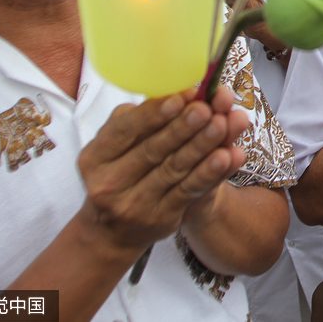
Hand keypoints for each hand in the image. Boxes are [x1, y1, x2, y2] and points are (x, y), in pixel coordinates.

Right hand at [76, 85, 248, 254]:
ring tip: (222, 126)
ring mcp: (134, 203)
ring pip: (174, 169)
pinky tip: (227, 156)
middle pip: (152, 149)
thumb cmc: (121, 171)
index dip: (153, 113)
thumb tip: (177, 91)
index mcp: (95, 156)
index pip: (124, 130)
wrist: (113, 231)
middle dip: (182, 127)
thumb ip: (141, 118)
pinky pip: (189, 191)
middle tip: (206, 109)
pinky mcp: (160, 218)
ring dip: (201, 146)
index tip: (179, 97)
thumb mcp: (116, 145)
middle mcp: (109, 181)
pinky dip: (210, 172)